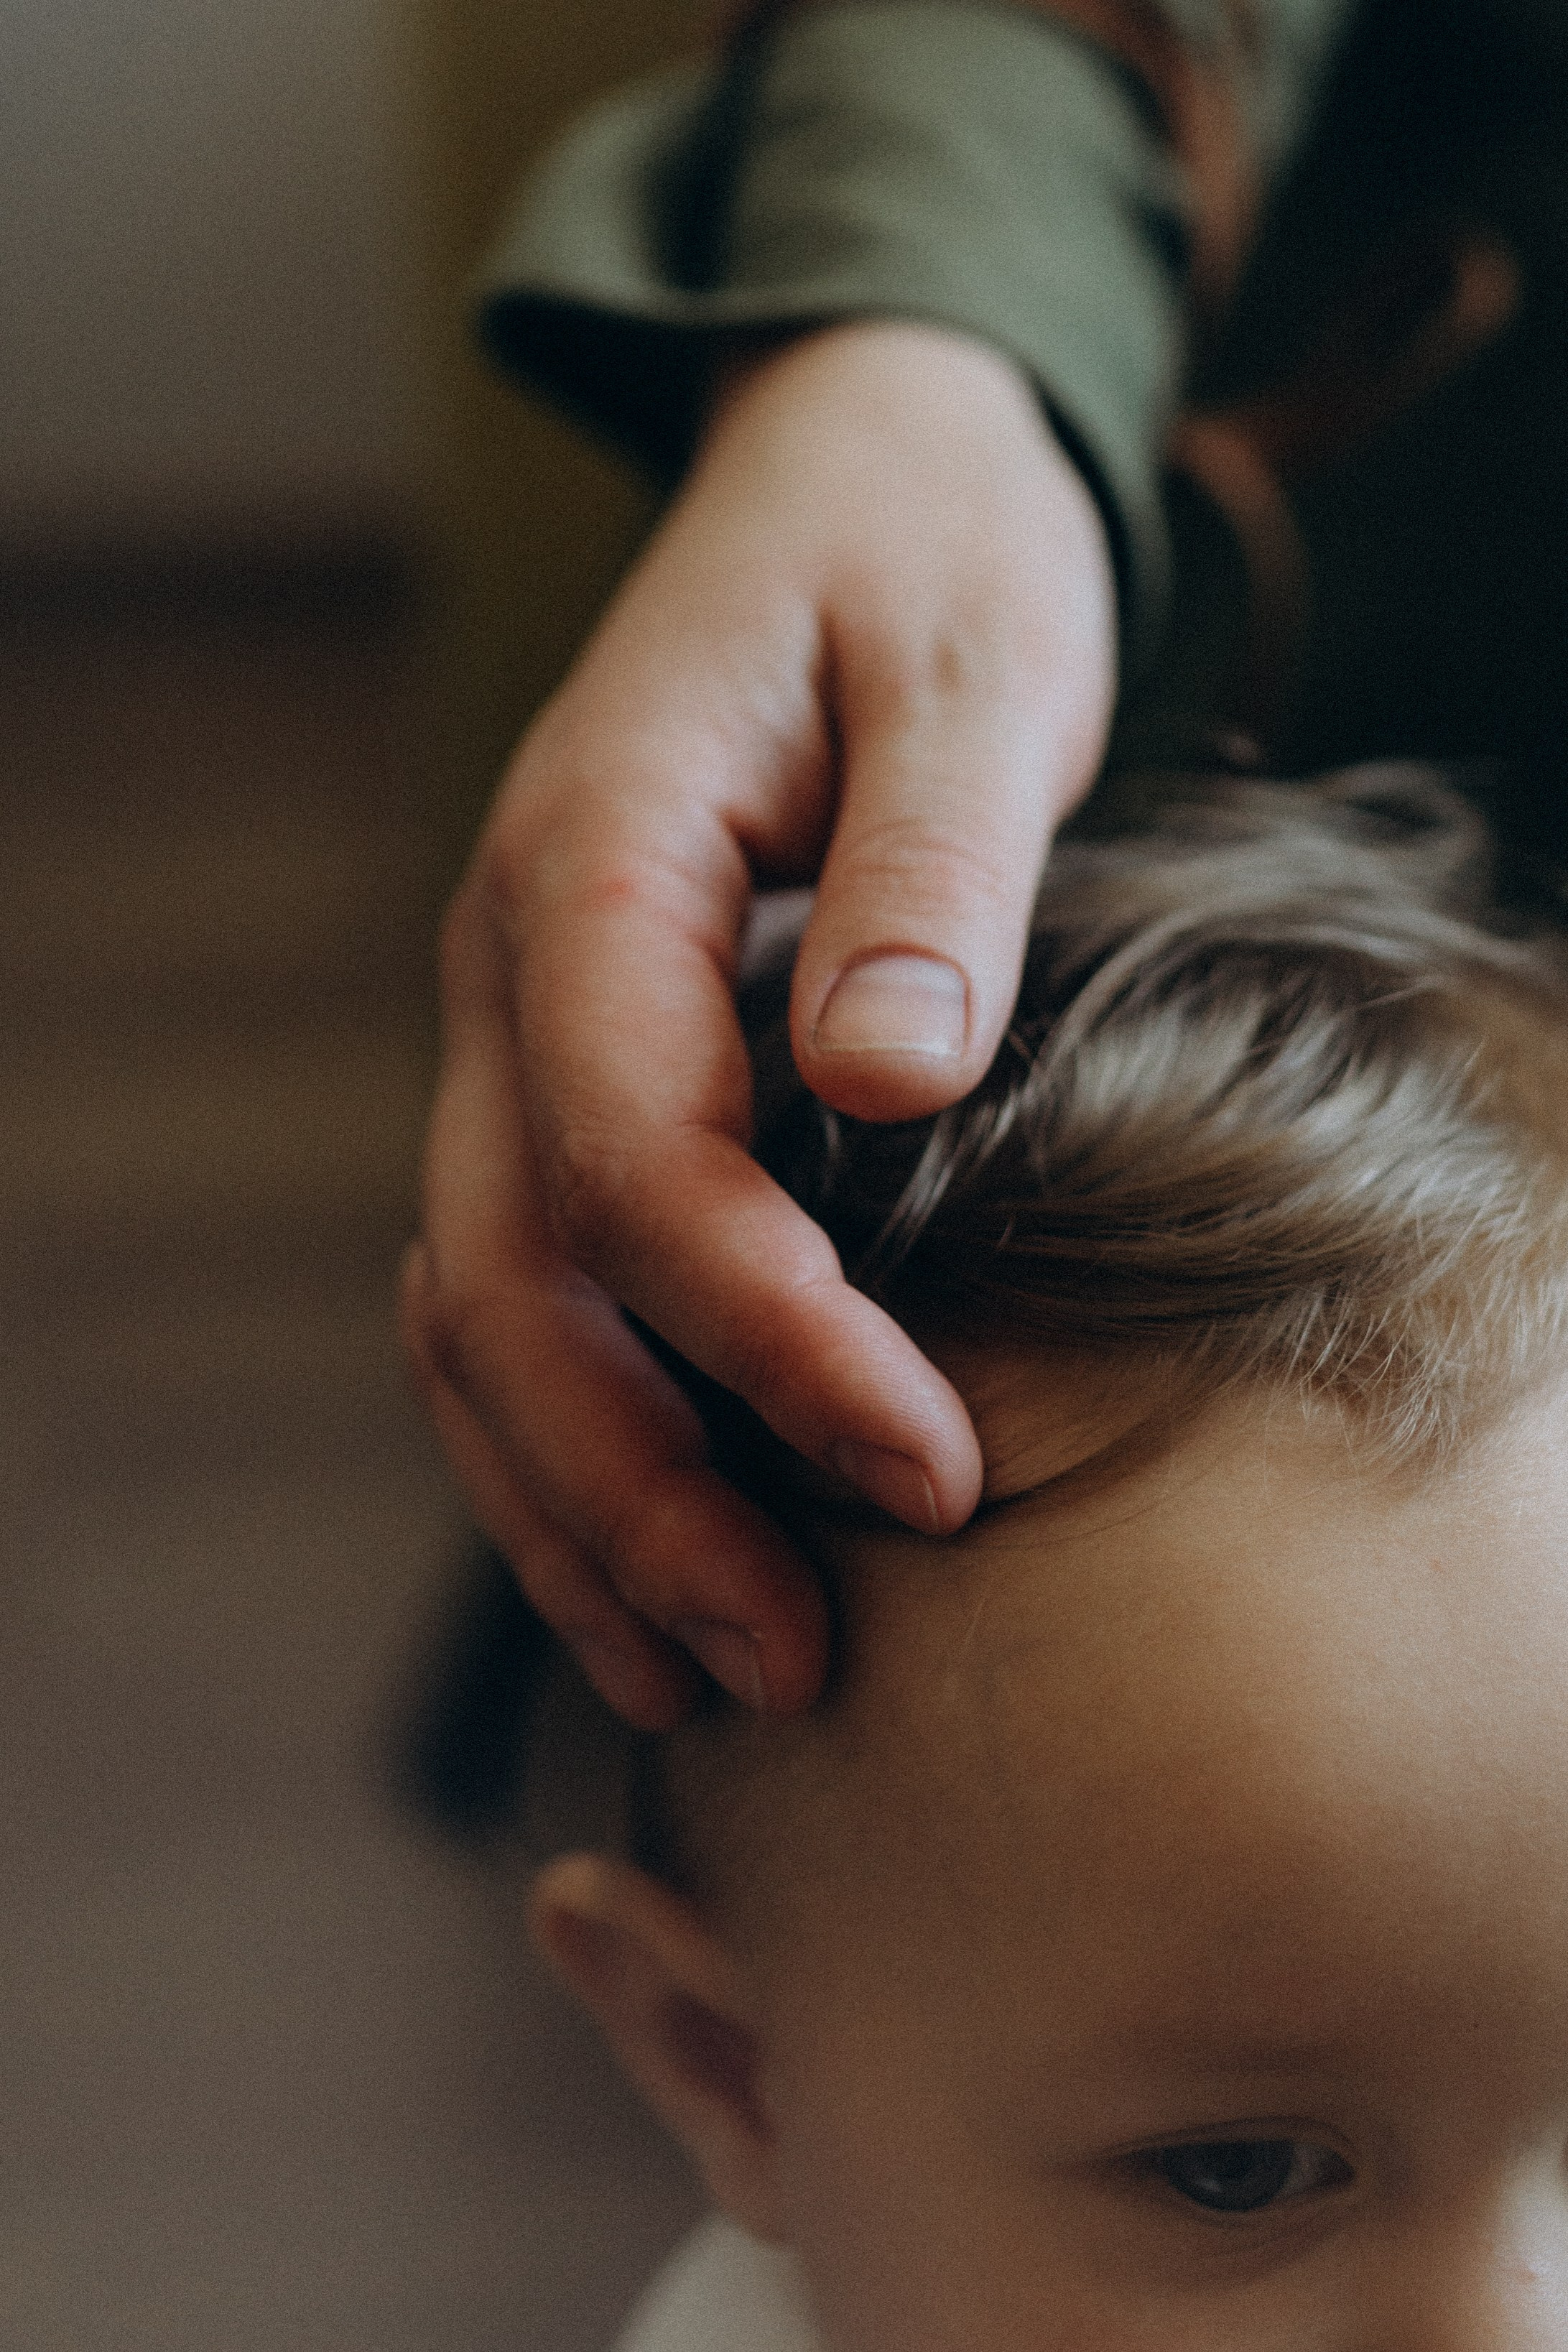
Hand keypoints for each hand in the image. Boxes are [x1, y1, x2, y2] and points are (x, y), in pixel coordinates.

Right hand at [403, 320, 1116, 1727]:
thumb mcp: (970, 671)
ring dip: (578, 1508)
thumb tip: (890, 1079)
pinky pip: (518, 1291)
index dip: (760, 1337)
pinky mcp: (571, 1079)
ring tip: (710, 1671)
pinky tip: (656, 1556)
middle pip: (507, 1283)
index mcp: (591, 863)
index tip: (927, 1468)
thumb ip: (929, 871)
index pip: (628, 1158)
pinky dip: (571, 1441)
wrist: (847, 477)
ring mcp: (523, 1033)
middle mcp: (514, 968)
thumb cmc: (919, 558)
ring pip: (478, 1320)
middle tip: (794, 1656)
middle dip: (641, 1490)